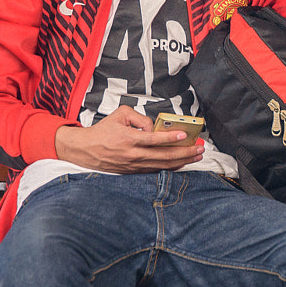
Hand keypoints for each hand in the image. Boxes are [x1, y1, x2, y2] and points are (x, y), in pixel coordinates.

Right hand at [53, 108, 203, 172]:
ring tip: (196, 156)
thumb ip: (140, 118)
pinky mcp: (134, 172)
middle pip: (164, 155)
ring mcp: (135, 165)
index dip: (171, 138)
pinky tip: (182, 163)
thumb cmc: (103, 131)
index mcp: (129, 139)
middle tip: (200, 148)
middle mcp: (133, 154)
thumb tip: (155, 128)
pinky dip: (171, 167)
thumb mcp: (120, 114)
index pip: (154, 139)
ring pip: (163, 165)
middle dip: (185, 152)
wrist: (86, 150)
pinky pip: (156, 170)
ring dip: (182, 161)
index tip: (185, 136)